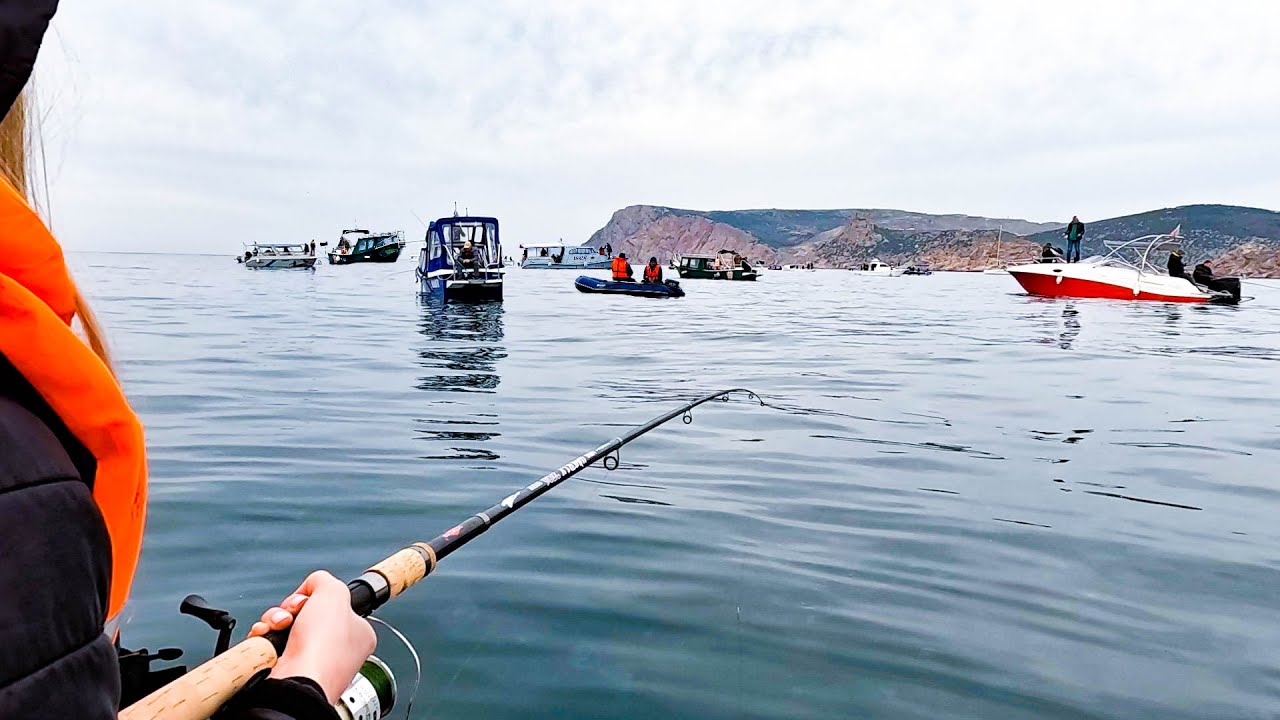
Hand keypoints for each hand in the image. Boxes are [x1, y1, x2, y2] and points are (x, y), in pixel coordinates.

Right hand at [247, 570, 376, 703]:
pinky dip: (263, 635)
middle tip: (292, 614)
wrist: (297, 682)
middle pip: (304, 612)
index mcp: (357, 633)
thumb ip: (324, 580)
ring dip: (274, 619)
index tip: (312, 600)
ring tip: (278, 626)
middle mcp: (335, 649)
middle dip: (290, 608)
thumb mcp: (333, 592)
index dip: (316, 597)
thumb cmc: (323, 647)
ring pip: (283, 625)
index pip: (333, 604)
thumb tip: (312, 585)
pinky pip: (269, 642)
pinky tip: (266, 635)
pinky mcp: (286, 669)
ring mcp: (309, 661)